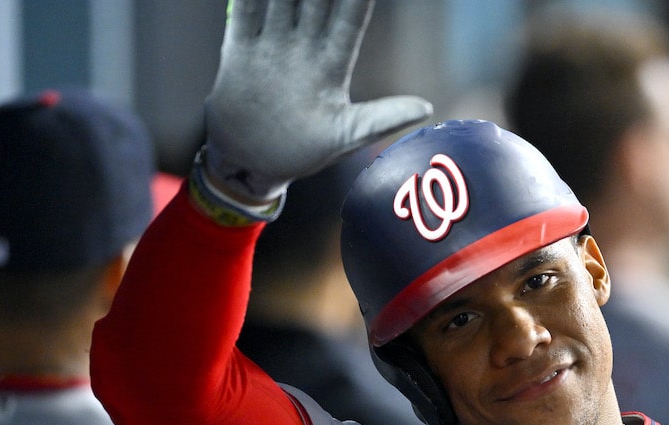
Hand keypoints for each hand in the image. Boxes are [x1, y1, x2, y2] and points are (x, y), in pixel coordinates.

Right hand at [203, 0, 432, 201]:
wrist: (253, 164)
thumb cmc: (305, 152)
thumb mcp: (346, 136)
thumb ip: (381, 119)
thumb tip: (428, 108)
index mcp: (331, 65)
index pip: (349, 18)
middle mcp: (303, 47)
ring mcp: (272, 46)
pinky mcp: (241, 50)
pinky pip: (246, 12)